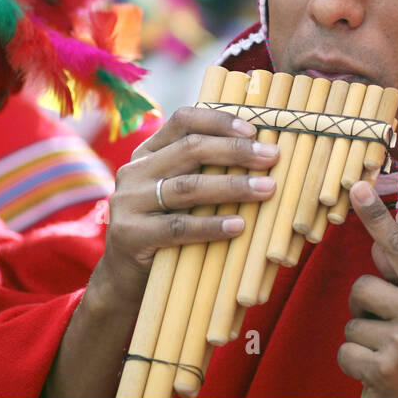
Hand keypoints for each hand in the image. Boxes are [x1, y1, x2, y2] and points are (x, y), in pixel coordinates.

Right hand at [89, 106, 279, 312]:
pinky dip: (211, 225)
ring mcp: (128, 202)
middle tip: (271, 156)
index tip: (254, 131)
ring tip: (266, 189)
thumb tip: (263, 150)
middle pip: (190, 149)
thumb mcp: (181, 192)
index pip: (183, 120)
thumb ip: (206, 169)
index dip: (219, 121)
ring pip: (187, 186)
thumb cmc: (168, 227)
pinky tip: (239, 225)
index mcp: (148, 151)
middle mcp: (134, 170)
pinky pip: (178, 227)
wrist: (126, 277)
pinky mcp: (130, 234)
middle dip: (236, 151)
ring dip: (232, 186)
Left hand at [337, 182, 397, 397]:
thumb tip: (378, 247)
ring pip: (352, 324)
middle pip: (362, 288)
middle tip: (386, 326)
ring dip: (364, 340)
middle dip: (365, 307)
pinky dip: (357, 365)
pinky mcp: (382, 371)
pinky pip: (346, 353)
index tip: (357, 188)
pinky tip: (382, 374)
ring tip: (393, 355)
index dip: (376, 215)